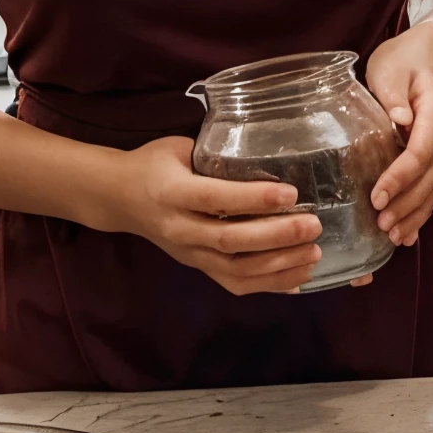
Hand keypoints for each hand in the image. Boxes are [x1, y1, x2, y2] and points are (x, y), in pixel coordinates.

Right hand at [105, 136, 325, 294]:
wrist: (118, 198)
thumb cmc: (154, 164)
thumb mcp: (179, 147)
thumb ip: (217, 153)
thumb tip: (270, 148)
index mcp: (172, 193)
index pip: (216, 199)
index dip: (254, 199)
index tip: (291, 193)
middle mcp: (179, 229)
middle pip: (230, 241)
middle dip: (276, 236)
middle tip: (313, 226)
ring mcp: (188, 254)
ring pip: (235, 271)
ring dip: (278, 266)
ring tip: (314, 254)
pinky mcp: (197, 268)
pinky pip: (234, 283)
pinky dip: (269, 285)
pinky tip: (299, 277)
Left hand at [365, 26, 432, 248]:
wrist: (424, 59)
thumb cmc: (402, 62)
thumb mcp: (390, 68)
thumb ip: (393, 92)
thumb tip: (400, 118)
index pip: (422, 149)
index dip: (401, 175)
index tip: (378, 194)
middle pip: (431, 174)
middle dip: (408, 202)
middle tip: (382, 222)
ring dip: (415, 213)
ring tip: (392, 235)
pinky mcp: (432, 157)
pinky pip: (431, 188)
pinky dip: (420, 212)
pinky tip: (407, 234)